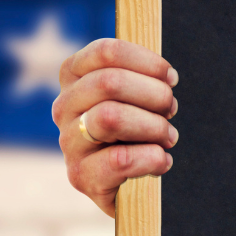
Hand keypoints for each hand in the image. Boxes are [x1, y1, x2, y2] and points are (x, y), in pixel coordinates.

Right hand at [51, 40, 176, 217]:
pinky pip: (120, 159)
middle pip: (110, 82)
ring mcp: (69, 142)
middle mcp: (64, 106)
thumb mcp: (133, 96)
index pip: (106, 51)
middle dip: (155, 95)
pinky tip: (162, 161)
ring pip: (111, 117)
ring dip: (154, 127)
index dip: (147, 62)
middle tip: (171, 110)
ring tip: (168, 138)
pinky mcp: (81, 176)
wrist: (123, 183)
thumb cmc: (133, 130)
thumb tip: (167, 76)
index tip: (170, 78)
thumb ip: (140, 76)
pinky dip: (152, 158)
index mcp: (74, 77)